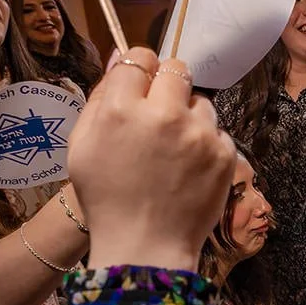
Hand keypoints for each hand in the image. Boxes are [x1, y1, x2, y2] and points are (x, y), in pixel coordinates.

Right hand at [70, 51, 236, 270]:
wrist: (145, 246)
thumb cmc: (106, 198)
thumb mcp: (81, 146)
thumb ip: (99, 98)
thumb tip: (121, 59)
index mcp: (121, 109)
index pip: (140, 58)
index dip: (139, 70)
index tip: (140, 85)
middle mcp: (164, 115)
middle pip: (176, 68)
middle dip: (167, 85)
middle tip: (159, 112)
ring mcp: (199, 134)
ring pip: (201, 101)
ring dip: (188, 116)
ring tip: (173, 149)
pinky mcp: (224, 154)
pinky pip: (217, 131)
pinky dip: (205, 144)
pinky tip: (188, 167)